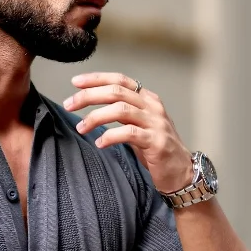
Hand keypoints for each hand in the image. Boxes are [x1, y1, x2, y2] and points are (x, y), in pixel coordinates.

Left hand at [64, 71, 192, 194]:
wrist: (181, 172)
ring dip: (95, 117)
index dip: (96, 79)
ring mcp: (155, 123)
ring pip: (120, 109)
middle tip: (69, 105)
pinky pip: (129, 133)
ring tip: (81, 128)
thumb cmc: (155, 149)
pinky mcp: (156, 141)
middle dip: (89, 96)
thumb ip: (120, 113)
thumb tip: (92, 107)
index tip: (75, 82)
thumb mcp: (138, 125)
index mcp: (147, 99)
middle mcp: (152, 107)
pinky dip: (110, 137)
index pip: (119, 80)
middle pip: (116, 92)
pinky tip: (99, 144)